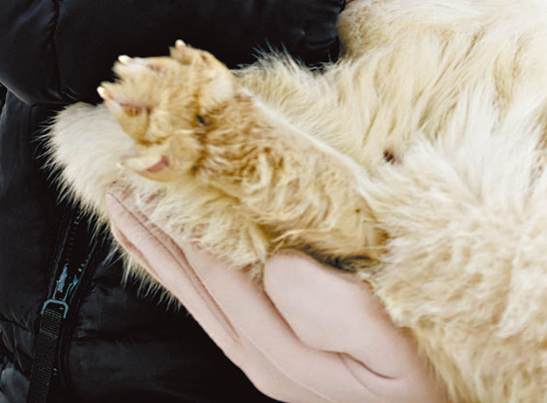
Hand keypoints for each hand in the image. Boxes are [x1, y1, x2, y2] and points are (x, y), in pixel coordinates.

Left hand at [106, 189, 448, 402]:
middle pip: (191, 281)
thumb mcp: (392, 346)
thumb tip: (275, 264)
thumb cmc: (429, 373)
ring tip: (124, 207)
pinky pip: (211, 303)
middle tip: (117, 178)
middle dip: (151, 229)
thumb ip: (333, 310)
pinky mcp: (275, 352)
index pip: (216, 269)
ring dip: (156, 247)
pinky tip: (171, 249)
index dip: (182, 220)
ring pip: (192, 293)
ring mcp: (263, 356)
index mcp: (281, 349)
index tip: (154, 173)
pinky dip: (181, 268)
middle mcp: (260, 355)